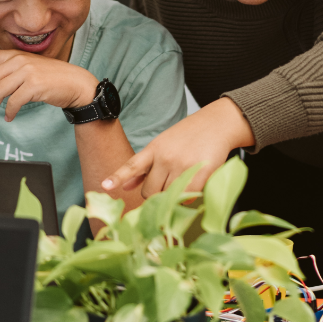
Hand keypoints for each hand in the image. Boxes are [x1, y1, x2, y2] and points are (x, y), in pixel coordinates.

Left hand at [0, 48, 98, 122]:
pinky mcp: (34, 85)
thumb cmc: (50, 78)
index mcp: (14, 55)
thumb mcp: (25, 70)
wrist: (76, 84)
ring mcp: (27, 72)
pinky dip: (8, 112)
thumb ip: (2, 69)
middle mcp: (19, 61)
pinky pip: (13, 102)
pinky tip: (8, 117)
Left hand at [102, 97, 253, 197]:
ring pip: (167, 196)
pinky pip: (187, 197)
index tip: (105, 187)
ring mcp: (182, 165)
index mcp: (155, 149)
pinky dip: (189, 197)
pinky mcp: (199, 173)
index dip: (118, 177)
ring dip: (173, 196)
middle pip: (150, 192)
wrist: (218, 123)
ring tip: (183, 182)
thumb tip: (126, 186)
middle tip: (169, 185)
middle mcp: (165, 157)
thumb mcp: (163, 145)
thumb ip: (145, 166)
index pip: (132, 166)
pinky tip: (194, 186)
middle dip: (156, 194)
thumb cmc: (189, 136)